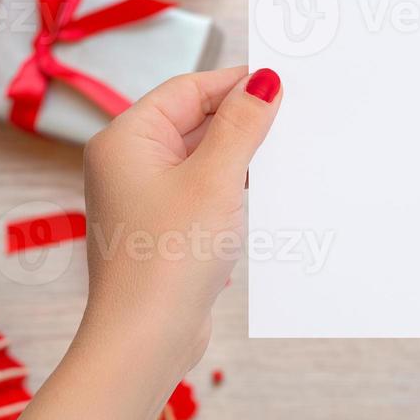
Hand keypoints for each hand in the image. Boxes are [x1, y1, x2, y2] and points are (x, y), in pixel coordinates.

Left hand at [79, 66, 281, 381]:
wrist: (145, 338)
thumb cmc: (168, 258)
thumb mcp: (215, 179)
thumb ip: (241, 125)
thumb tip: (264, 81)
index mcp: (126, 139)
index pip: (188, 89)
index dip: (236, 82)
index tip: (283, 82)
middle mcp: (128, 163)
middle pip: (194, 119)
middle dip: (242, 120)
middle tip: (293, 117)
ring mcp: (144, 196)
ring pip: (202, 156)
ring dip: (240, 155)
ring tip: (283, 156)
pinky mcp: (162, 226)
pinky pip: (202, 188)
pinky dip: (231, 186)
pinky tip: (262, 193)